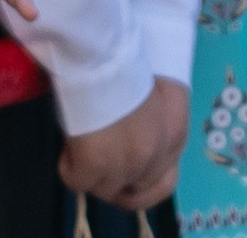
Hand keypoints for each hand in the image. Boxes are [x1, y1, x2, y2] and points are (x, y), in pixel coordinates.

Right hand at [59, 77, 187, 213]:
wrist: (105, 55)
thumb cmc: (129, 65)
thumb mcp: (158, 96)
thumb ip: (155, 128)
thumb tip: (131, 150)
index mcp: (176, 134)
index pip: (164, 183)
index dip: (140, 181)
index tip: (125, 171)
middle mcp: (156, 154)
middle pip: (132, 192)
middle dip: (115, 179)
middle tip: (99, 158)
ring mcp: (126, 164)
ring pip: (104, 189)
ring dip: (92, 172)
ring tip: (86, 143)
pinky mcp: (96, 167)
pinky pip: (77, 183)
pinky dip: (70, 167)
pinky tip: (72, 144)